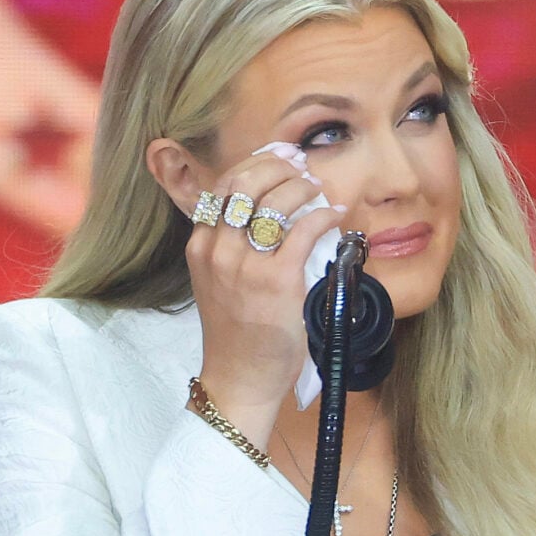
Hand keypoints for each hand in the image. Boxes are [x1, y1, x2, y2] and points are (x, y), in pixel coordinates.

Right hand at [188, 151, 344, 444]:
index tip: (279, 158)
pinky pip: (304, 230)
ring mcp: (245, 266)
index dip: (254, 164)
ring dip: (303, 187)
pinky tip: (335, 215)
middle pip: (247, 184)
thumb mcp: (216, 281)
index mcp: (200, 247)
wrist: (239, 377)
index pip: (224, 186)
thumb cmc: (235, 332)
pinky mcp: (277, 282)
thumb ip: (229, 246)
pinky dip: (324, 216)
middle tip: (302, 169)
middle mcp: (217, 251)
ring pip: (275, 201)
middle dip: (279, 167)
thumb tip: (267, 207)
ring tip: (318, 190)